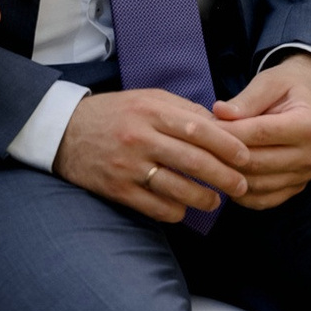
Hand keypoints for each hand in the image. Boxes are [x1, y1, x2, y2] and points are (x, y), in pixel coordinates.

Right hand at [53, 88, 249, 222]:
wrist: (64, 131)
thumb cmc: (115, 113)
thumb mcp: (148, 99)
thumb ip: (183, 111)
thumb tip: (222, 126)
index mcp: (151, 111)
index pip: (198, 129)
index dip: (227, 145)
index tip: (245, 157)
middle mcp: (140, 138)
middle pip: (193, 161)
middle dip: (224, 176)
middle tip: (241, 185)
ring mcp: (127, 166)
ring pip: (177, 189)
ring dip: (203, 199)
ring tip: (215, 201)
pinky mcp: (117, 189)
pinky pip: (155, 207)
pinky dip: (175, 211)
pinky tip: (183, 208)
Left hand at [211, 56, 310, 209]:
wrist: (309, 102)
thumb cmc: (286, 88)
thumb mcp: (270, 82)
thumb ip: (247, 99)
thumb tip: (219, 113)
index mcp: (310, 124)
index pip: (260, 132)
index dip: (228, 131)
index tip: (202, 127)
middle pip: (257, 162)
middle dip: (223, 154)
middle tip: (198, 146)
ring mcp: (305, 175)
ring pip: (255, 184)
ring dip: (228, 174)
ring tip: (208, 159)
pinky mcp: (295, 189)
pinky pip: (261, 200)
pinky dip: (239, 192)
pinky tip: (226, 174)